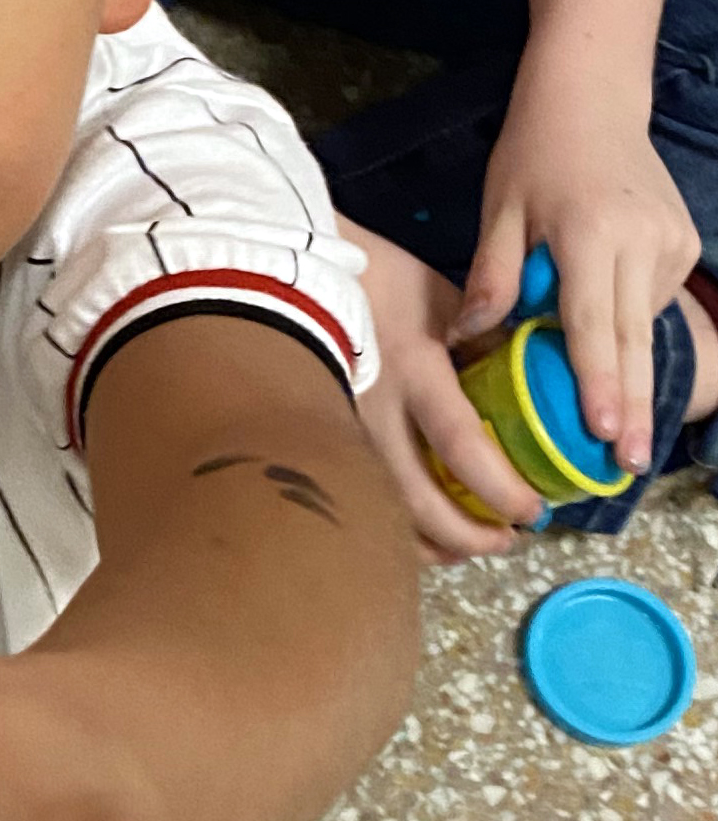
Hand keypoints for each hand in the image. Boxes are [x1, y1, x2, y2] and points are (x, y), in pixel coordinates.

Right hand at [350, 226, 543, 561]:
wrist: (289, 270)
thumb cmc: (372, 277)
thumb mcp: (439, 297)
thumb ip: (478, 339)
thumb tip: (516, 378)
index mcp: (415, 373)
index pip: (463, 448)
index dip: (499, 490)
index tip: (531, 512)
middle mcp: (376, 413)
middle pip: (419, 500)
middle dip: (467, 534)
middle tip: (505, 542)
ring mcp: (341, 431)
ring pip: (382, 509)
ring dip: (426, 539)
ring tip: (461, 550)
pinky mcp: (318, 438)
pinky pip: (358, 494)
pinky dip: (388, 521)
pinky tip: (408, 533)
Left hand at [464, 75, 696, 472]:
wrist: (595, 98)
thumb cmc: (534, 154)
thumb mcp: (499, 210)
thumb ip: (492, 276)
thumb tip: (470, 340)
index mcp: (591, 235)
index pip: (593, 324)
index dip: (598, 383)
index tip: (603, 431)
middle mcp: (641, 241)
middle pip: (633, 341)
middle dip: (629, 406)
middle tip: (627, 464)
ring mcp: (670, 242)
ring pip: (643, 324)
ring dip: (626, 373)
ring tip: (615, 429)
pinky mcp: (684, 241)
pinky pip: (651, 300)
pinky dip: (628, 325)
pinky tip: (609, 338)